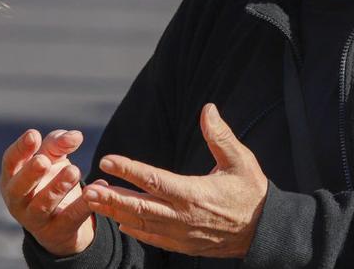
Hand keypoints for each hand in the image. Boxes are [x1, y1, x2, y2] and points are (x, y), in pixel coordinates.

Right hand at [0, 128, 96, 256]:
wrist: (61, 222)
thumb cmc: (49, 180)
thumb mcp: (52, 159)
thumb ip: (59, 144)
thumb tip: (75, 136)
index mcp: (12, 178)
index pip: (10, 162)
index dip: (20, 149)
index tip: (33, 135)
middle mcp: (17, 200)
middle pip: (19, 188)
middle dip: (31, 174)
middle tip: (44, 161)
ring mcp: (34, 219)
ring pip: (42, 206)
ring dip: (57, 188)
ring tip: (74, 172)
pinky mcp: (56, 232)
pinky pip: (69, 219)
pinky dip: (82, 206)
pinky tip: (93, 192)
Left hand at [82, 104, 268, 257]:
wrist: (265, 231)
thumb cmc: (252, 191)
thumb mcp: (241, 160)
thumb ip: (221, 135)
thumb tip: (208, 109)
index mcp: (194, 193)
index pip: (153, 180)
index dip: (128, 170)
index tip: (107, 159)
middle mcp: (183, 216)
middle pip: (139, 207)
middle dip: (111, 198)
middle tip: (88, 189)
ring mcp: (182, 234)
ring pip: (142, 224)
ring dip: (116, 213)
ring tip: (94, 202)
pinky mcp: (184, 245)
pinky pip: (154, 239)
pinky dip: (135, 231)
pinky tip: (121, 222)